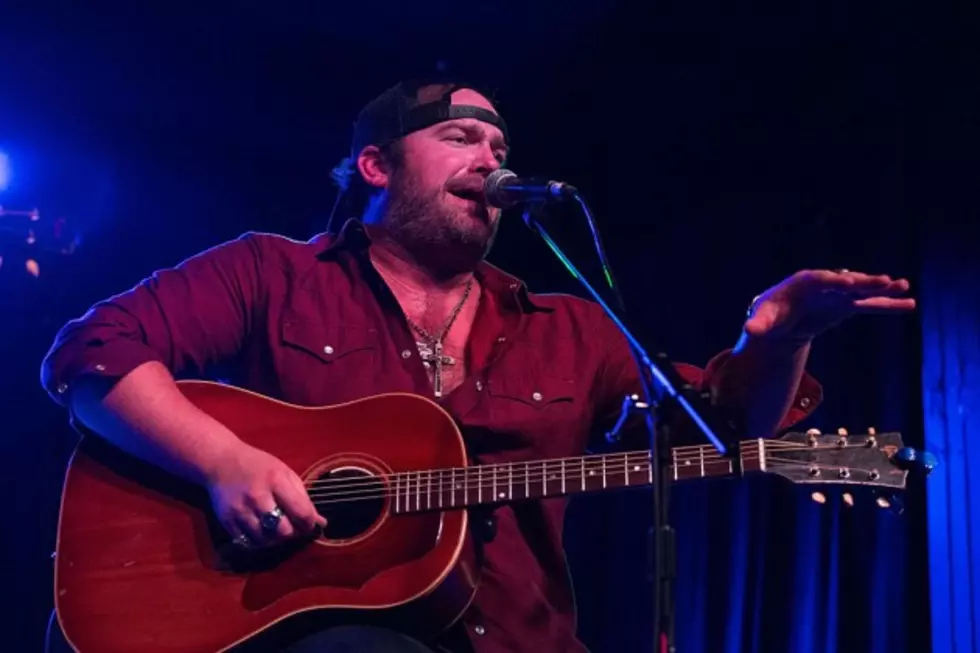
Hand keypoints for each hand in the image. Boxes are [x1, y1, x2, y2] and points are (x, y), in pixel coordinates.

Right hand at [206, 442, 326, 548]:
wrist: (220, 461)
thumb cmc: (258, 466)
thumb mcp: (284, 472)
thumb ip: (302, 498)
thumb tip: (320, 522)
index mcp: (276, 481)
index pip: (301, 513)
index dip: (309, 524)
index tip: (309, 524)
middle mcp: (258, 497)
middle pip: (283, 531)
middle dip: (293, 534)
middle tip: (293, 529)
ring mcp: (240, 511)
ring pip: (266, 541)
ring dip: (276, 540)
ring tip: (278, 530)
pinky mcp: (227, 521)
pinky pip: (248, 543)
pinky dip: (259, 542)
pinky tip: (262, 533)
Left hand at [744, 269, 915, 341]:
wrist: (780, 321)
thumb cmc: (769, 315)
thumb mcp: (762, 320)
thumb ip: (759, 324)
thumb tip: (751, 330)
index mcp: (802, 283)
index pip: (821, 279)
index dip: (835, 281)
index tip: (850, 282)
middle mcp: (824, 284)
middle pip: (845, 280)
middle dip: (863, 281)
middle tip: (883, 281)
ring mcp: (838, 294)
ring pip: (862, 291)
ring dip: (882, 289)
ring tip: (903, 287)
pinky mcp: (847, 305)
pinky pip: (869, 305)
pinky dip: (887, 305)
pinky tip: (909, 304)